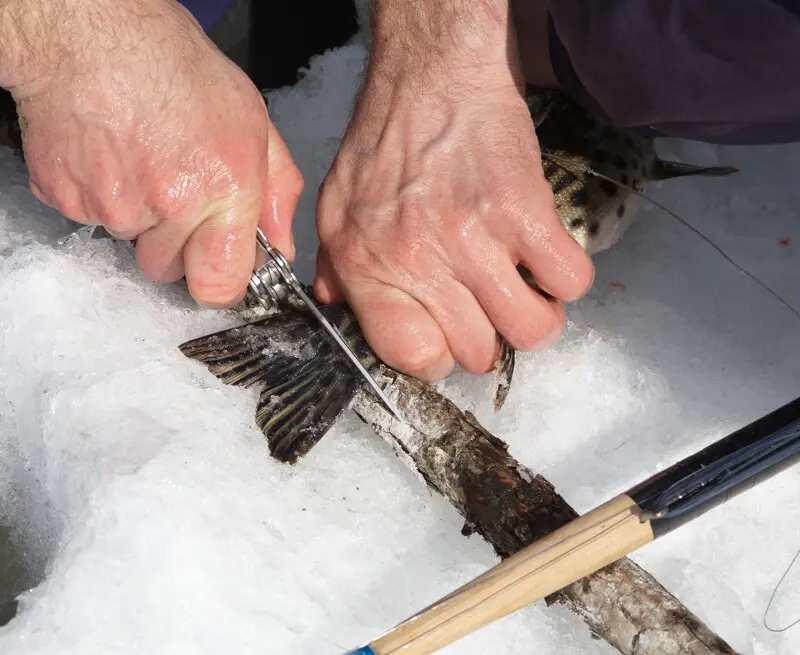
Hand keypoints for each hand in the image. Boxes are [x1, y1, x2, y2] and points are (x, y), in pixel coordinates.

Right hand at [0, 0, 302, 306]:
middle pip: (171, 271)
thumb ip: (277, 193)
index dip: (221, 283)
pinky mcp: (68, 198)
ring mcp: (114, 205)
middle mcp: (170, 203)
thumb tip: (280, 248)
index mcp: (224, 187)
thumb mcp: (253, 122)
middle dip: (178, 246)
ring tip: (144, 162)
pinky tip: (114, 156)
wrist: (91, 32)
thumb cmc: (174, 66)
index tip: (221, 267)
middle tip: (177, 194)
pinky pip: (93, 221)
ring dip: (141, 219)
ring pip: (132, 245)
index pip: (221, 286)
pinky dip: (103, 198)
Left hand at [314, 0, 592, 380]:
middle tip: (487, 310)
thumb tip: (341, 310)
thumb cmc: (384, 142)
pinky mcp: (523, 210)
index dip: (437, 359)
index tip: (448, 340)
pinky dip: (565, 279)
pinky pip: (568, 281)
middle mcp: (419, 258)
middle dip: (488, 339)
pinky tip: (543, 258)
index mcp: (367, 264)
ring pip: (530, 330)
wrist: (432, 76)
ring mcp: (474, 237)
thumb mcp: (336, 208)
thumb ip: (337, 269)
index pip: (410, 355)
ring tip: (523, 291)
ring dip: (534, 319)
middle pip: (477, 353)